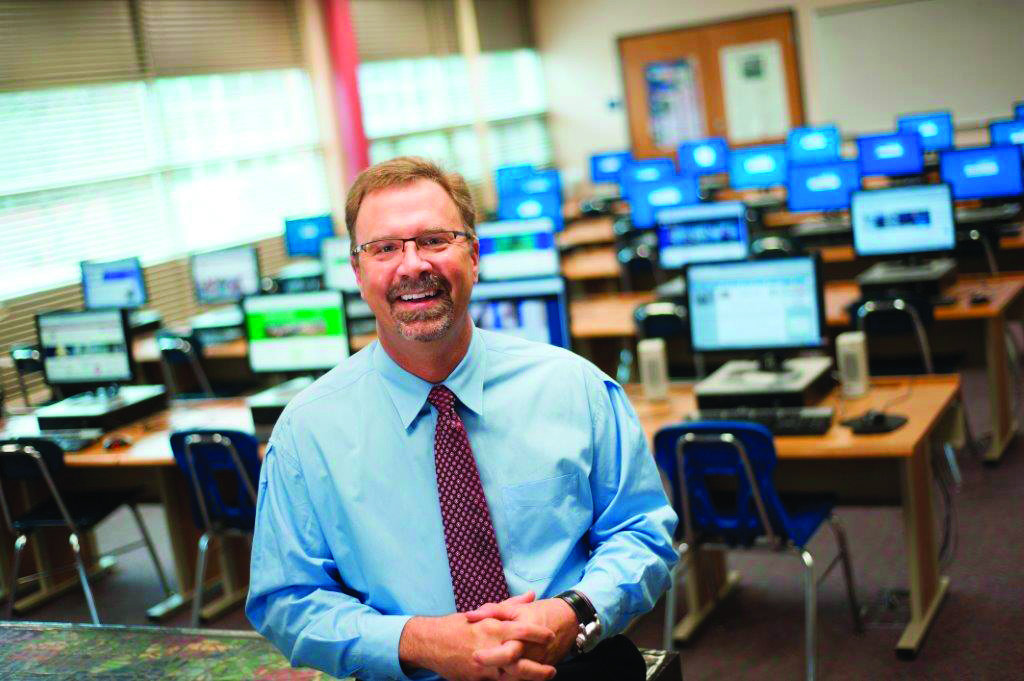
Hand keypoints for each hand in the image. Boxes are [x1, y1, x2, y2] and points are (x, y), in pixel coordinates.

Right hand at [399, 606, 556, 680]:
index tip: (551, 636)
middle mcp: (489, 647)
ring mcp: (483, 666)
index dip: (539, 634)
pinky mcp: (476, 679)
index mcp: (492, 627)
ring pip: (511, 677)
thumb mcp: (483, 613)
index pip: (521, 630)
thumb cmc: (458, 625)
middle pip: (519, 660)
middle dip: (538, 668)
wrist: (430, 643)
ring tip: (544, 676)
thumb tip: (531, 596)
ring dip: (529, 678)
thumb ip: (509, 606)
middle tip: (552, 669)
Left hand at [466, 593, 577, 668]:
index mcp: (522, 633)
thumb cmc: (538, 611)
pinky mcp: (542, 667)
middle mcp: (530, 651)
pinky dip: (512, 679)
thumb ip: (491, 610)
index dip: (489, 656)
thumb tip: (469, 616)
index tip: (474, 656)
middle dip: (495, 668)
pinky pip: (526, 679)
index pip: (506, 651)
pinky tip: (499, 676)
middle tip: (477, 665)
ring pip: (519, 677)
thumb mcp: (515, 608)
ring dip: (502, 678)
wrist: (568, 619)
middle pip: (512, 668)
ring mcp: (538, 661)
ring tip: (485, 675)